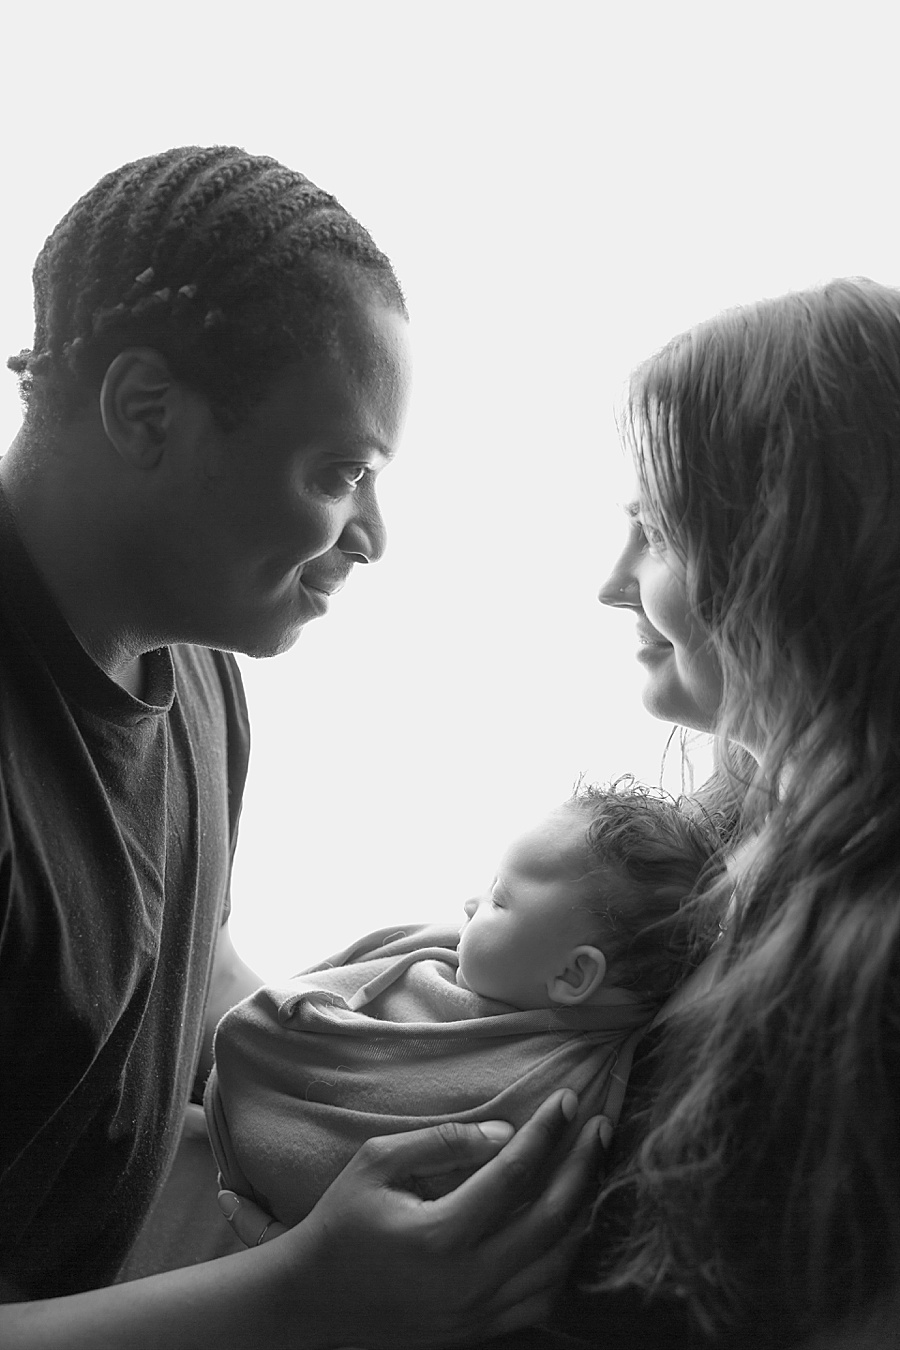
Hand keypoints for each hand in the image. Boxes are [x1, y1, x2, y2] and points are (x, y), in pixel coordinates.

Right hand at [257, 1089, 602, 1348]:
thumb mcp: (377, 1163)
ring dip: (583, 1211)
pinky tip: (568, 1226)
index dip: (547, 1131)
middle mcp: (470, 1279)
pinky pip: (543, 1298)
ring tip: (591, 1168)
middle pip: (552, 1218)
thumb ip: (442, 1142)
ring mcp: (479, 1312)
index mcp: (441, 1234)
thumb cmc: (342, 1221)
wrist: (314, 1300)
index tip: (568, 1099)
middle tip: (600, 1125)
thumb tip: (506, 1133)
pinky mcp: (480, 1331)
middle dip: (583, 1165)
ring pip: (559, 1262)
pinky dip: (565, 1260)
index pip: (515, 1173)